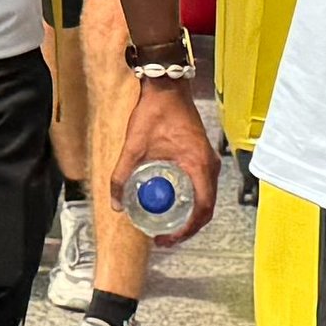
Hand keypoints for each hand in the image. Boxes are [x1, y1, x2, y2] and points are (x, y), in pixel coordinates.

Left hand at [104, 68, 221, 236]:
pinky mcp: (203, 156)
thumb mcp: (134, 147)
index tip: (168, 238)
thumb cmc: (154, 113)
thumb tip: (116, 204)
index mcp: (198, 165)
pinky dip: (191, 200)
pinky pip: (202, 186)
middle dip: (187, 227)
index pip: (202, 209)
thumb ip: (121, 176)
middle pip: (206, 208)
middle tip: (165, 238)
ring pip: (205, 198)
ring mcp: (208, 161)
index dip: (187, 230)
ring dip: (190, 215)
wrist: (167, 87)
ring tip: (167, 225)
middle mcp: (209, 166)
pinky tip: (172, 203)